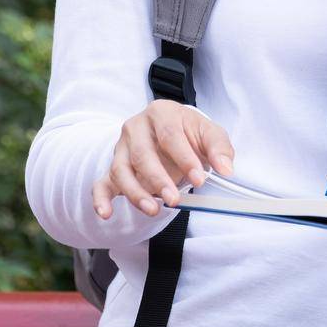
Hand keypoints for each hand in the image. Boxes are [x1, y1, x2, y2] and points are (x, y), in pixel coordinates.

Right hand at [91, 100, 235, 217]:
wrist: (174, 134)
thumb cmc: (190, 134)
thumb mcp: (210, 134)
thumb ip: (220, 148)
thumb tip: (226, 168)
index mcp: (161, 113)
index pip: (170, 136)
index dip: (185, 159)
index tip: (200, 180)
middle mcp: (135, 127)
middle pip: (142, 154)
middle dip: (158, 179)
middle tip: (175, 200)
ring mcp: (121, 148)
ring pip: (121, 170)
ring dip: (135, 193)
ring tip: (152, 210)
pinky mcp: (114, 168)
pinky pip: (101, 183)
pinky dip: (100, 198)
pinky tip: (106, 213)